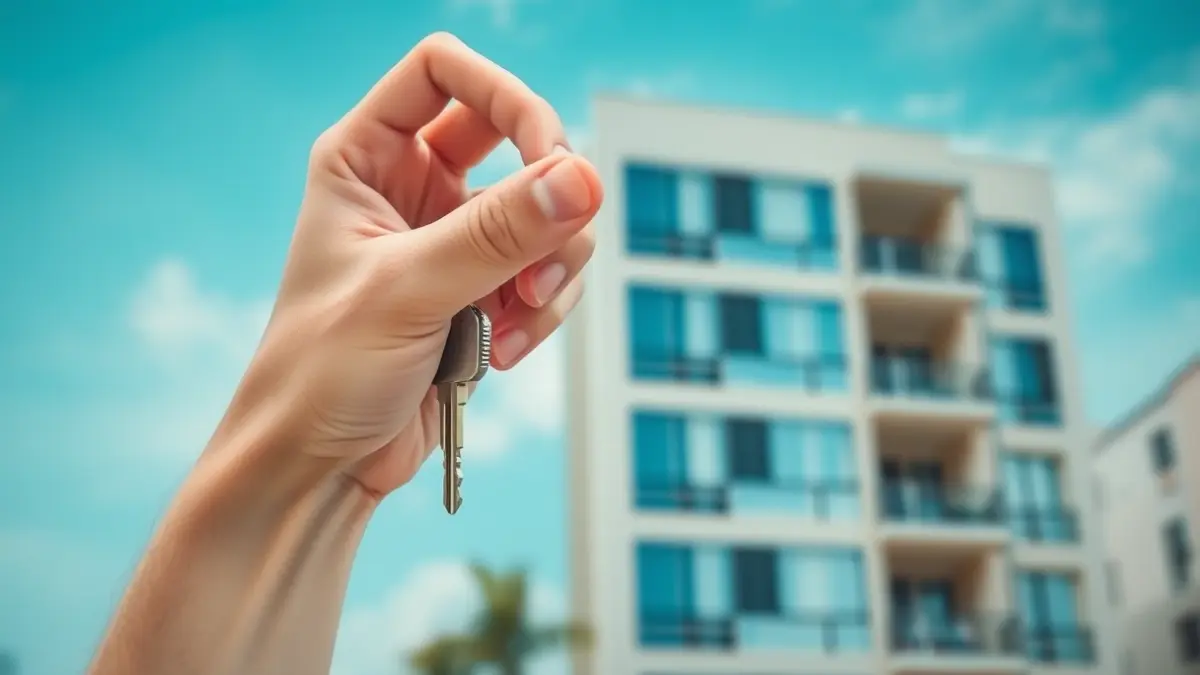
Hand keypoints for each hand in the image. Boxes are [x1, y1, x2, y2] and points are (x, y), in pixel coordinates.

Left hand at [218, 33, 602, 500]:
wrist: (319, 465)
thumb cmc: (320, 372)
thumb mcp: (407, 293)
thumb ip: (496, 234)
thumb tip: (581, 180)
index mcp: (365, 157)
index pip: (444, 71)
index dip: (505, 94)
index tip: (547, 155)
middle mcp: (412, 186)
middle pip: (516, 136)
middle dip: (547, 195)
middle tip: (552, 249)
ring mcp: (452, 239)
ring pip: (546, 212)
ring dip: (553, 266)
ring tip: (517, 318)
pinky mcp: (483, 291)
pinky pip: (548, 272)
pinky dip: (545, 310)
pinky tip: (507, 352)